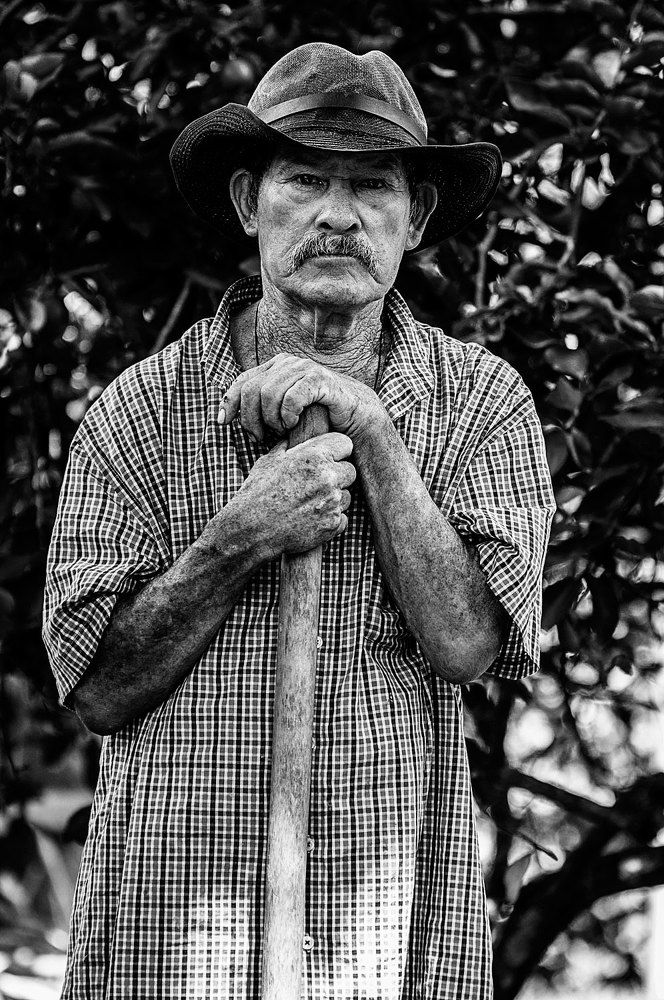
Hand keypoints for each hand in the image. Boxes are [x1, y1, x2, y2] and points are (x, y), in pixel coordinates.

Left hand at [218, 353, 381, 442]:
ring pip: (267, 395)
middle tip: (260, 436)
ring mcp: (304, 368)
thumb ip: (260, 406)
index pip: (242, 381)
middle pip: (251, 390)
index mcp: (277, 367)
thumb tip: (224, 413)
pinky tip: (293, 424)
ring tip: (280, 431)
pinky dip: (287, 415)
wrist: (356, 417)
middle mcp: (288, 363)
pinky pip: (291, 398)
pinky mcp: (319, 379)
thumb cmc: (319, 416)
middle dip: (250, 417)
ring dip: (270, 419)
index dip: (229, 402)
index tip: (223, 423)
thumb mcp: (284, 411)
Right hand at [228, 431, 356, 555]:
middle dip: (338, 476)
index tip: (330, 458)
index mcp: (314, 456)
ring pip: (347, 496)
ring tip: (309, 503)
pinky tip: (311, 519)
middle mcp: (328, 477)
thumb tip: (294, 438)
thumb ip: (289, 447)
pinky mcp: (333, 524)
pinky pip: (342, 518)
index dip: (338, 451)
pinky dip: (330, 519)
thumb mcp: (270, 461)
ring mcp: (332, 502)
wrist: (251, 529)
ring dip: (333, 499)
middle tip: (317, 484)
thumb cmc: (257, 492)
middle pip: (350, 471)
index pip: (346, 443)